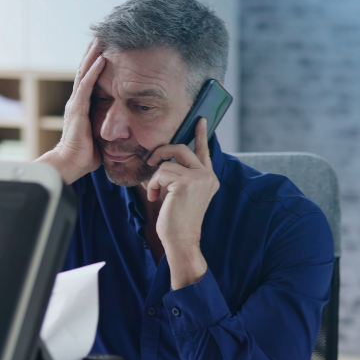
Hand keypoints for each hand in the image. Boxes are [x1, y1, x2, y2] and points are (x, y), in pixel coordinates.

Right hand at [38, 38, 105, 183]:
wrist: (71, 164)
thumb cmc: (86, 155)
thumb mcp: (99, 136)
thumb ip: (106, 126)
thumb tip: (122, 127)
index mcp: (81, 107)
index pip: (88, 80)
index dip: (94, 65)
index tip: (102, 50)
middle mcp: (76, 101)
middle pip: (84, 71)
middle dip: (92, 53)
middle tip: (100, 36)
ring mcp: (75, 103)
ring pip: (84, 73)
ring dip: (92, 56)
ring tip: (100, 40)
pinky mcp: (77, 109)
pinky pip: (86, 85)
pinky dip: (94, 71)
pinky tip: (101, 59)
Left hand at [144, 118, 218, 287]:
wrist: (181, 239)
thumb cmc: (177, 220)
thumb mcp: (181, 194)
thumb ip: (179, 175)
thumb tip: (161, 159)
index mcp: (209, 178)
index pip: (204, 151)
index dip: (201, 135)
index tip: (200, 120)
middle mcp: (207, 176)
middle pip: (181, 149)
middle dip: (161, 152)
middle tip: (149, 161)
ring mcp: (198, 178)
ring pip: (166, 164)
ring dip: (155, 179)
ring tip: (155, 194)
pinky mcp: (185, 183)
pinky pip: (160, 173)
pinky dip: (153, 185)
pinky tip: (155, 198)